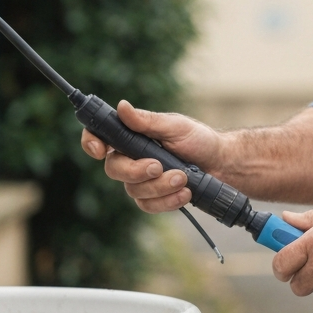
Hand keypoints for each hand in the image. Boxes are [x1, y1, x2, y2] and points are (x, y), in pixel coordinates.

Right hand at [79, 100, 223, 213]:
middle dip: (136, 171)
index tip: (100, 150)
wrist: (221, 164)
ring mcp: (140, 180)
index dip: (91, 142)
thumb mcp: (175, 126)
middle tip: (159, 166)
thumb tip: (122, 106)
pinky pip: (148, 205)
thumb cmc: (198, 140)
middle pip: (114, 169)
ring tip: (183, 178)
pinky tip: (185, 192)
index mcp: (132, 137)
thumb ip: (147, 121)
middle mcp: (131, 158)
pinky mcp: (153, 198)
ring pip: (133, 190)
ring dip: (160, 186)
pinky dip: (168, 200)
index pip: (100, 137)